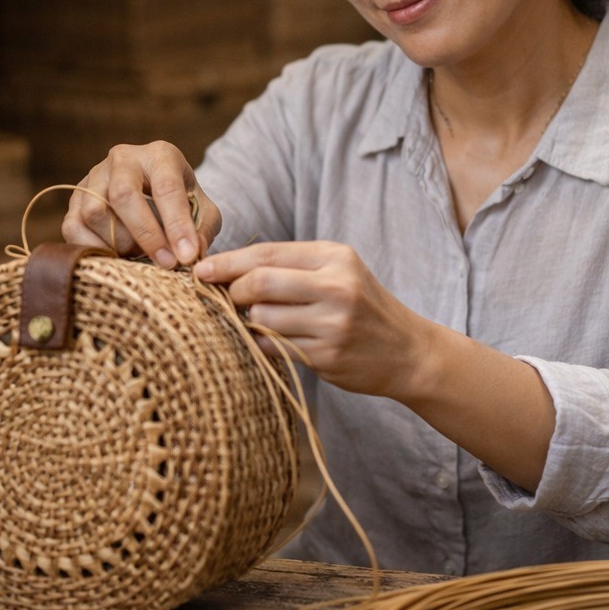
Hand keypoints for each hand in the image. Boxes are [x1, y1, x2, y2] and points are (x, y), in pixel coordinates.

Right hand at [61, 141, 219, 267]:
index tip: (187, 256)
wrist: (153, 194)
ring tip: (141, 255)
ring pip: (95, 212)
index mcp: (160, 155)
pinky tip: (116, 258)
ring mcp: (94, 177)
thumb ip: (202, 230)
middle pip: (123, 195)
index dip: (176, 224)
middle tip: (166, 263)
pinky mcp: (74, 199)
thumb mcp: (203, 212)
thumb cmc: (183, 202)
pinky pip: (73, 227)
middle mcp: (123, 159)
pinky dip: (94, 249)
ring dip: (120, 243)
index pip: (166, 186)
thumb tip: (192, 254)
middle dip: (145, 234)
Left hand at [194, 240, 428, 398]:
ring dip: (248, 322)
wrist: (408, 351)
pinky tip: (270, 341)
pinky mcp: (328, 356)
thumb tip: (227, 268)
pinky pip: (274, 347)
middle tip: (225, 299)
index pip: (267, 253)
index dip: (228, 261)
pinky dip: (262, 344)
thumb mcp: (337, 272)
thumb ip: (290, 267)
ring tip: (257, 322)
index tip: (200, 269)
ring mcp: (333, 323)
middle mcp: (336, 286)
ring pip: (262, 318)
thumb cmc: (361, 306)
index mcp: (334, 257)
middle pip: (260, 282)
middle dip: (232, 291)